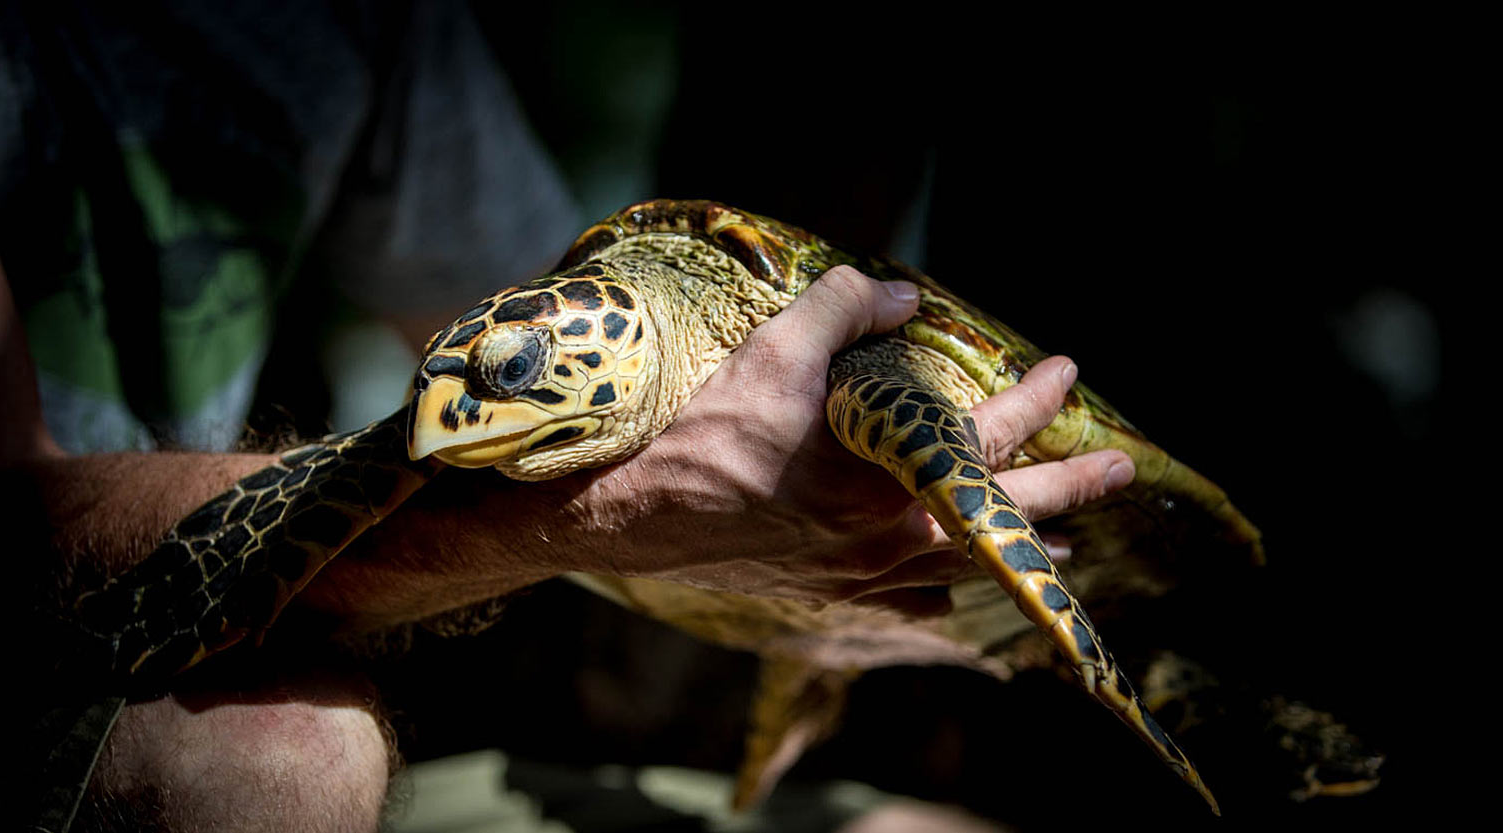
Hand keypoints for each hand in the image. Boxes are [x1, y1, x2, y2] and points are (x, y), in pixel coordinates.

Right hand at [557, 265, 1133, 608]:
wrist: (632, 515)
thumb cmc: (704, 430)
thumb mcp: (775, 347)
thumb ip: (846, 308)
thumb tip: (905, 294)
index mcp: (891, 472)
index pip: (991, 430)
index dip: (1037, 397)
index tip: (1066, 370)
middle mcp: (891, 533)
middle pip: (1006, 512)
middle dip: (1072, 487)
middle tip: (1119, 468)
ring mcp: (863, 574)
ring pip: (968, 567)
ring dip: (1023, 551)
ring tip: (1067, 548)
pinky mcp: (827, 595)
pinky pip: (907, 603)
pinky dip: (942, 594)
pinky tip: (953, 594)